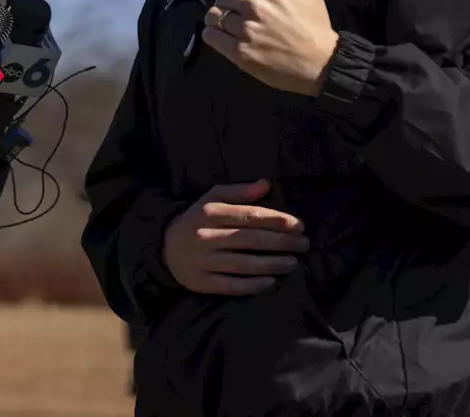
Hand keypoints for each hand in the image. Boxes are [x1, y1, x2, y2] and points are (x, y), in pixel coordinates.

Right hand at [162, 179, 308, 295]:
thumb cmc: (197, 219)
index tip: (299, 225)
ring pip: (244, 264)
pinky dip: (253, 285)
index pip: (250, 216)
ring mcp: (204, 261)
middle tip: (304, 244)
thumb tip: (266, 184)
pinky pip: (232, 286)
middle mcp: (206, 236)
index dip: (277, 221)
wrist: (165, 247)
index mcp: (210, 212)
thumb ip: (239, 191)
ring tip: (293, 263)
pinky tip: (271, 281)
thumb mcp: (213, 198)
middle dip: (281, 243)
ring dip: (272, 264)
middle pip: (250, 240)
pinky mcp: (202, 282)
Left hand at [202, 0, 338, 95]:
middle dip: (225, 2)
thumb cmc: (314, 22)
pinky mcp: (240, 52)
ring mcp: (245, 30)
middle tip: (234, 11)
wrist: (320, 61)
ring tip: (225, 23)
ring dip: (217, 17)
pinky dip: (211, 33)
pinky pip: (211, 36)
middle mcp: (253, 6)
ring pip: (215, 16)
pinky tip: (219, 35)